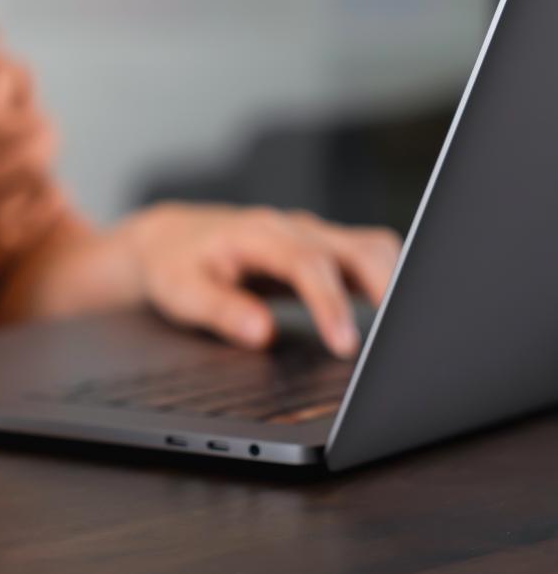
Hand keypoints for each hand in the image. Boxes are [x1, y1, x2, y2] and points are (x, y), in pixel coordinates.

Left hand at [122, 204, 401, 356]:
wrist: (169, 239)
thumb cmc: (174, 265)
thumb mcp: (182, 292)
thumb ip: (222, 311)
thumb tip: (263, 333)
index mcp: (259, 234)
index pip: (309, 264)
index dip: (331, 304)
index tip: (346, 344)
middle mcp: (293, 229)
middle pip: (359, 247)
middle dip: (386, 288)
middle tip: (399, 340)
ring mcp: (311, 236)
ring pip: (372, 248)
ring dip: (394, 282)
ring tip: (404, 331)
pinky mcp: (320, 250)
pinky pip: (366, 257)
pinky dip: (386, 282)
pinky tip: (392, 316)